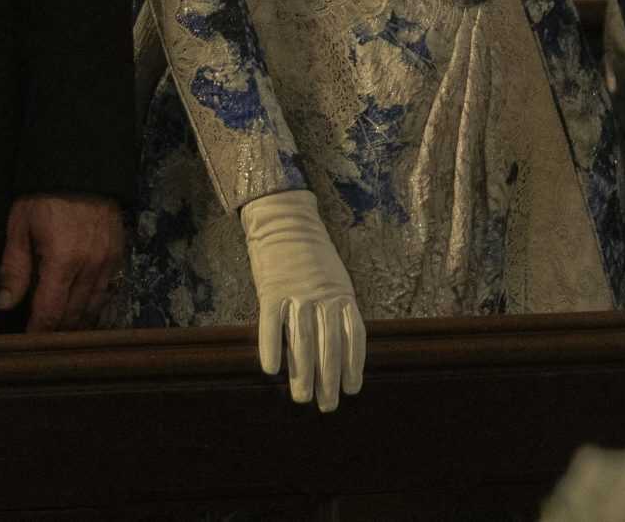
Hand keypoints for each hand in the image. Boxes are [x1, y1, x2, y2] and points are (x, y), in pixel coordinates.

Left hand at [0, 192, 122, 331]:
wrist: (81, 166)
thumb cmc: (43, 196)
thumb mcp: (19, 226)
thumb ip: (14, 269)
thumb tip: (5, 305)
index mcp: (62, 261)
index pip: (50, 312)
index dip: (38, 332)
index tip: (27, 343)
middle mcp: (89, 267)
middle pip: (73, 316)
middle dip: (56, 332)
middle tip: (41, 340)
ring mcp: (108, 263)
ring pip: (93, 308)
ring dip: (76, 323)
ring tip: (60, 331)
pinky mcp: (118, 256)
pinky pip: (107, 292)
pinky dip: (93, 305)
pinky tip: (81, 310)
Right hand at [239, 189, 363, 410]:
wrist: (285, 219)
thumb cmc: (312, 254)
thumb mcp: (336, 278)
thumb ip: (338, 307)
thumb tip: (342, 346)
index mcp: (343, 294)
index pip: (354, 335)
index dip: (354, 364)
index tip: (352, 389)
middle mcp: (323, 296)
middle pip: (329, 344)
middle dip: (329, 378)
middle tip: (327, 405)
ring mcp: (297, 292)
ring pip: (302, 339)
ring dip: (303, 372)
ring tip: (302, 397)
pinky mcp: (271, 289)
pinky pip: (271, 323)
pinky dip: (271, 347)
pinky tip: (271, 370)